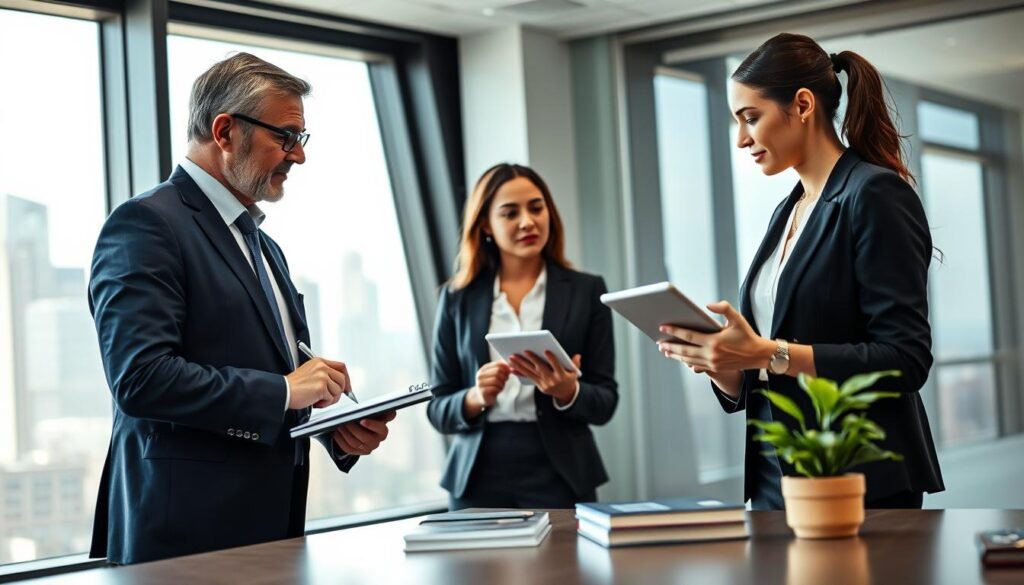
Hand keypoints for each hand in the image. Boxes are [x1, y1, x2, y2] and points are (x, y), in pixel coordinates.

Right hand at [285, 358, 350, 408]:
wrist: (283, 391)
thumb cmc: (293, 386)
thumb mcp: (310, 373)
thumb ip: (324, 375)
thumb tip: (339, 385)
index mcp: (320, 362)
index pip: (341, 367)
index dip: (346, 378)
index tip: (347, 387)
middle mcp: (322, 367)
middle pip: (342, 379)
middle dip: (338, 392)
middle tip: (328, 398)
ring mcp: (322, 376)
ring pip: (338, 391)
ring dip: (329, 399)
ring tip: (317, 400)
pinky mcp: (321, 386)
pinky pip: (331, 398)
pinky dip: (324, 403)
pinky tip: (314, 402)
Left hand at [333, 410, 395, 455]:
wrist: (364, 428)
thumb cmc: (368, 419)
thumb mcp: (373, 413)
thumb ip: (374, 410)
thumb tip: (373, 406)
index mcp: (382, 430)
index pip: (380, 429)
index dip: (372, 425)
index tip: (362, 420)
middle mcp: (377, 441)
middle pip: (365, 438)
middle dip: (353, 429)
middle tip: (346, 421)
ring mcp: (368, 448)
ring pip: (355, 443)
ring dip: (345, 434)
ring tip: (340, 426)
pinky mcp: (359, 452)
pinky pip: (348, 448)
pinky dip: (340, 440)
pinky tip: (337, 433)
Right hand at [463, 361, 510, 416]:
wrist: (484, 397)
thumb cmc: (492, 385)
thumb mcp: (496, 375)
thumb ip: (502, 370)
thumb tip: (510, 367)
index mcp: (484, 368)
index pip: (498, 364)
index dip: (506, 368)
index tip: (508, 373)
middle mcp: (480, 375)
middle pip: (498, 371)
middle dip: (504, 376)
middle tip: (505, 380)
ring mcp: (480, 383)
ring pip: (496, 380)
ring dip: (502, 384)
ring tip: (501, 386)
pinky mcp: (482, 391)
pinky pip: (495, 388)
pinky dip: (499, 389)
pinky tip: (498, 390)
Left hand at [508, 351, 580, 403]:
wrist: (565, 394)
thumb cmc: (569, 378)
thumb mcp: (575, 372)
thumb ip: (575, 364)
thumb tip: (578, 356)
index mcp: (561, 375)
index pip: (556, 366)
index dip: (552, 359)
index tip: (547, 350)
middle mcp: (552, 380)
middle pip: (540, 368)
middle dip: (532, 359)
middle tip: (524, 350)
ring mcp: (544, 383)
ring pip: (531, 372)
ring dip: (520, 365)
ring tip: (512, 357)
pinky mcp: (538, 385)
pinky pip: (528, 377)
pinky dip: (519, 372)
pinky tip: (511, 368)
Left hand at [656, 301, 773, 372]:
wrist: (758, 355)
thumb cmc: (747, 335)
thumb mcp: (737, 318)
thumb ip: (724, 308)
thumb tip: (708, 305)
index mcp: (714, 341)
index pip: (689, 335)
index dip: (674, 331)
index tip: (662, 327)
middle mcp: (711, 354)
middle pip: (684, 350)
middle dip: (670, 346)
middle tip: (658, 342)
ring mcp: (712, 363)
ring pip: (688, 359)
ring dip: (675, 355)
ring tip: (664, 350)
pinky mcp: (714, 368)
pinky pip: (696, 366)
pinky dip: (686, 362)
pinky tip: (679, 358)